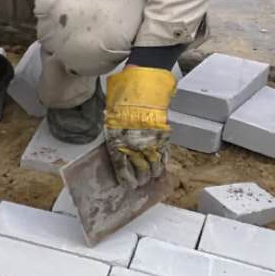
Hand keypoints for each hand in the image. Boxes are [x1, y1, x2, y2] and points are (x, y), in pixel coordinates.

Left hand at [104, 65, 174, 187]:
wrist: (141, 89)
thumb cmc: (120, 103)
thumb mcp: (110, 122)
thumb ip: (115, 139)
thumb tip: (118, 151)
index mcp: (118, 143)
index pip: (122, 168)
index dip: (126, 179)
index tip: (128, 186)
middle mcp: (134, 146)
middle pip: (140, 169)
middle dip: (141, 178)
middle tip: (141, 184)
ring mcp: (150, 142)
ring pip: (154, 164)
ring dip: (153, 173)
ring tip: (152, 177)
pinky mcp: (163, 136)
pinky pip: (164, 154)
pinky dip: (163, 162)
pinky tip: (162, 167)